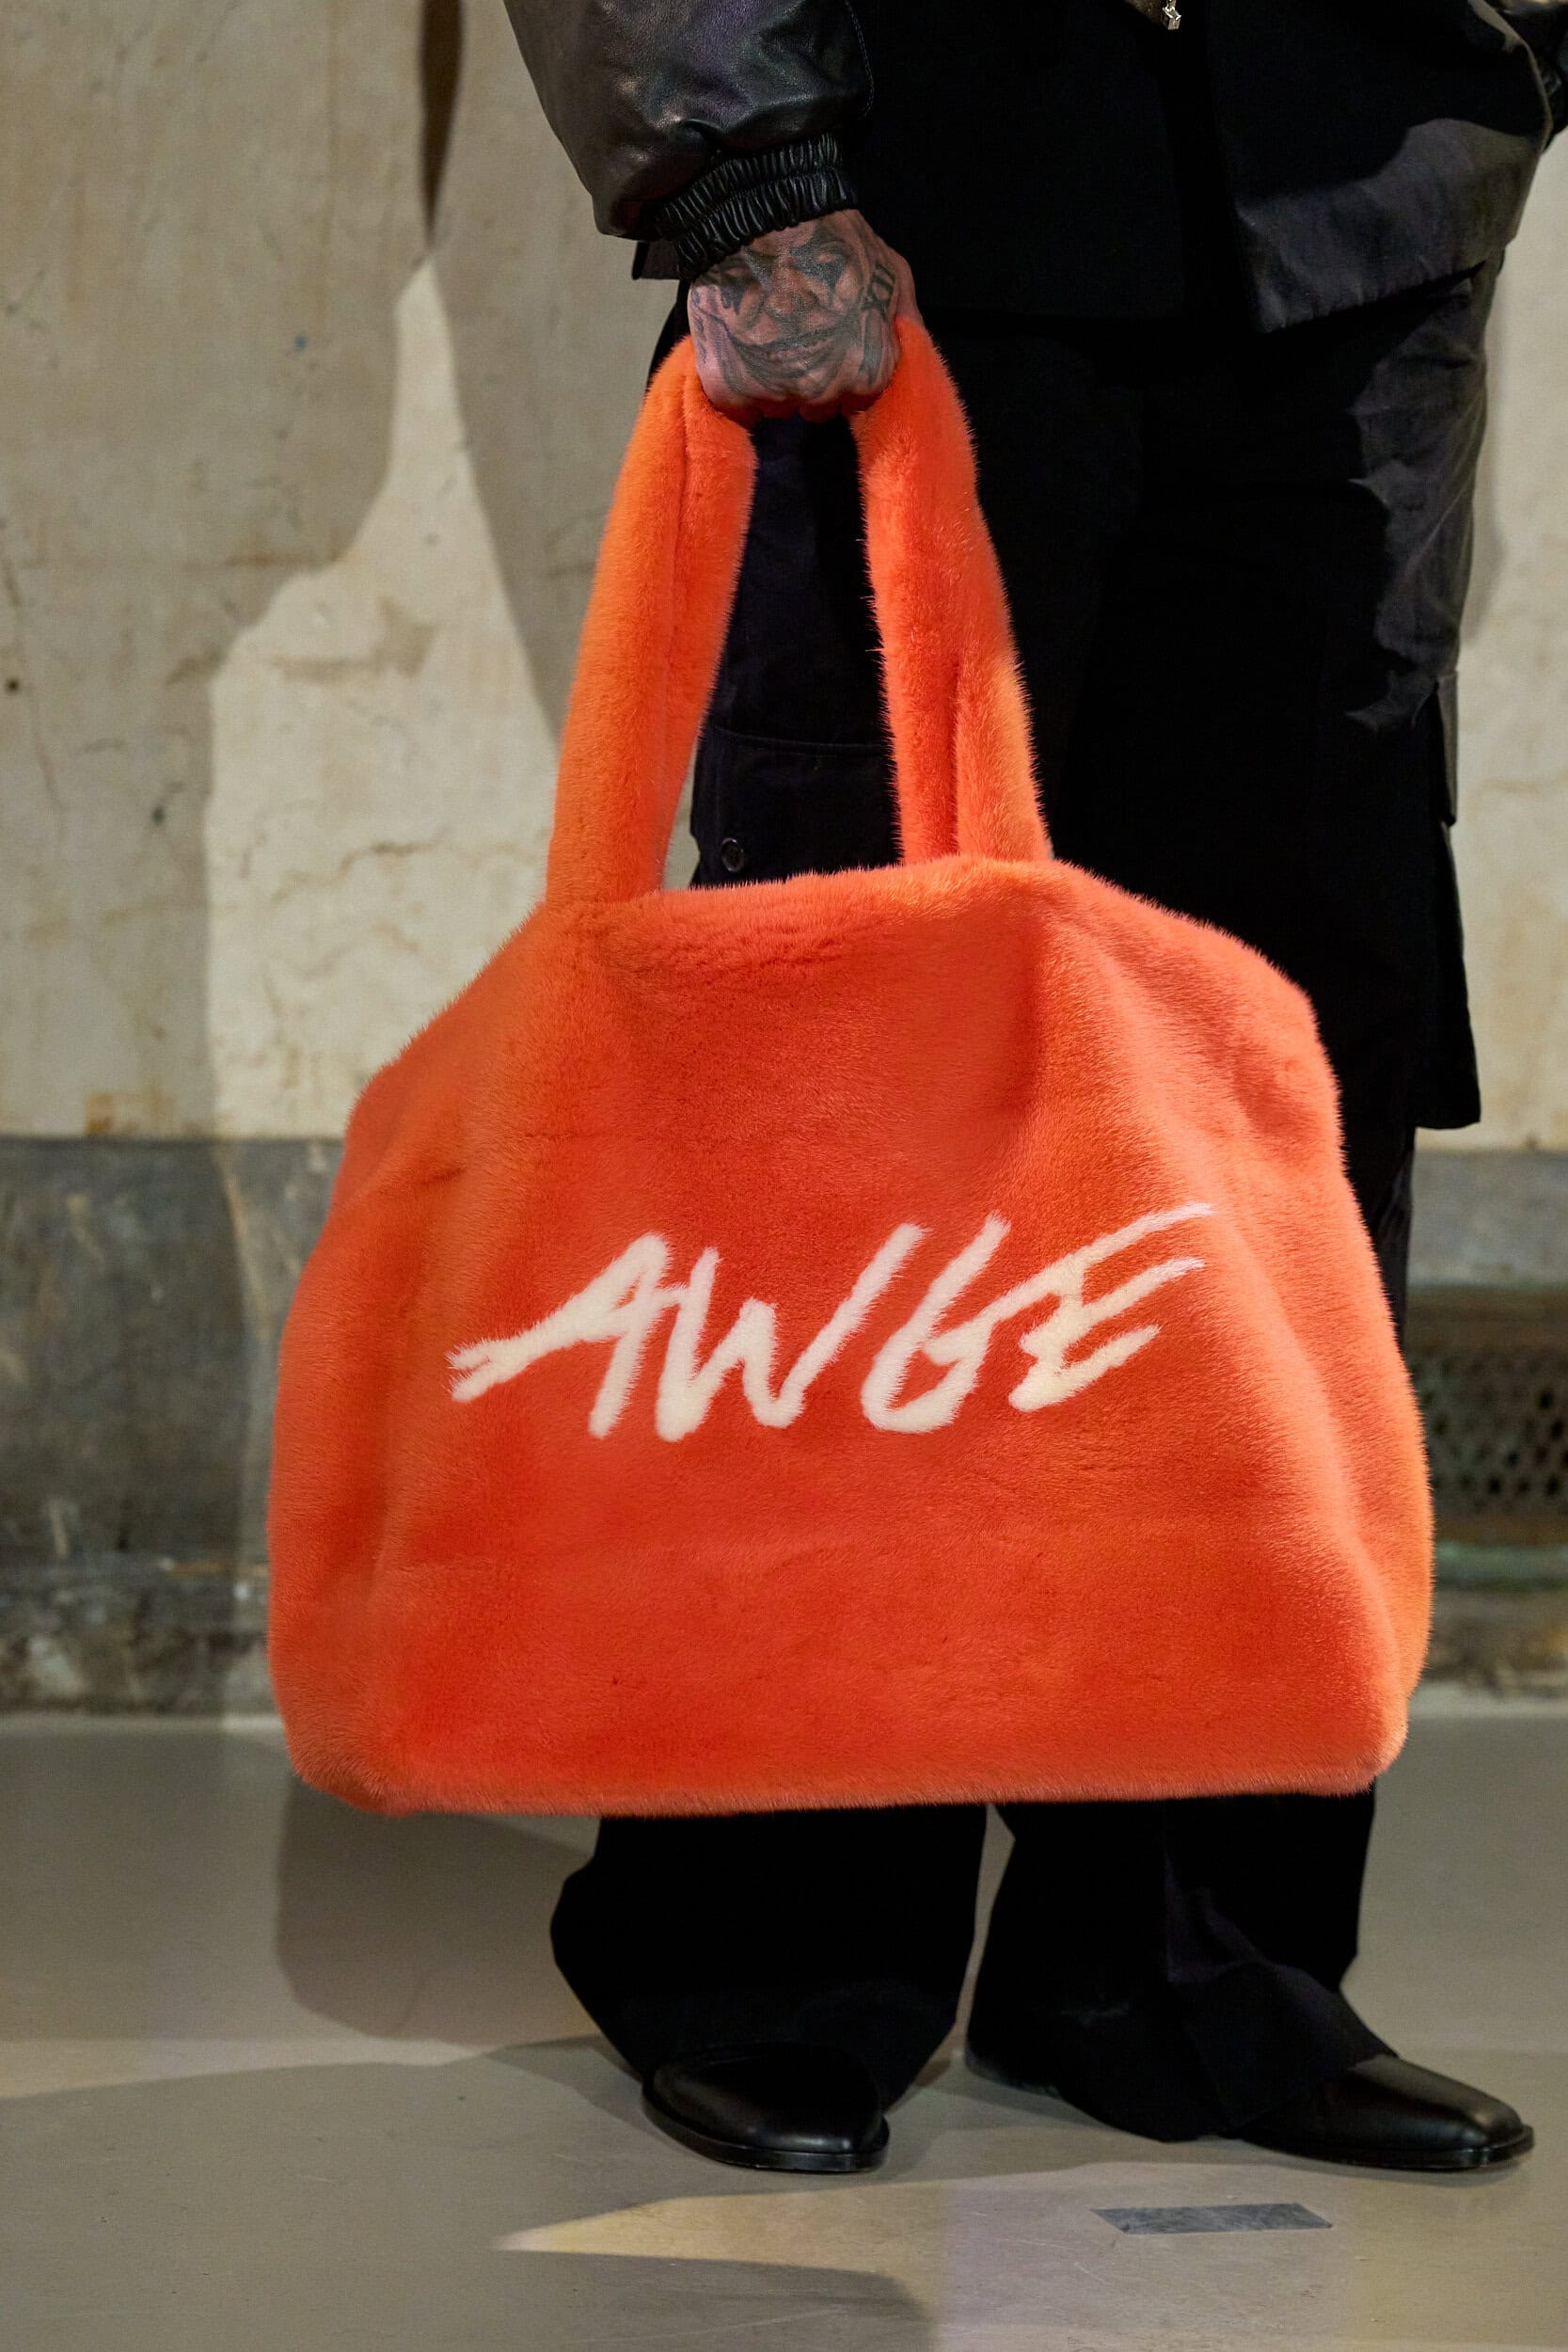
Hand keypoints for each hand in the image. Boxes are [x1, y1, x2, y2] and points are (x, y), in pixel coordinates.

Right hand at [688, 209, 920, 422]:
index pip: (856, 399)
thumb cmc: (834, 241)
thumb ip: (904, 323)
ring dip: (771, 381)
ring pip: (775, 405)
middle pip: (816, 407)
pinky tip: (738, 346)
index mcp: (866, 373)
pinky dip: (736, 384)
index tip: (828, 344)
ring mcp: (772, 394)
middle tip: (794, 334)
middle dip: (808, 379)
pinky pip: (737, 406)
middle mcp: (822, 392)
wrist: (764, 217)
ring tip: (764, 333)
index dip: (842, 372)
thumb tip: (910, 352)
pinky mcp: (728, 390)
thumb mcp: (891, 274)